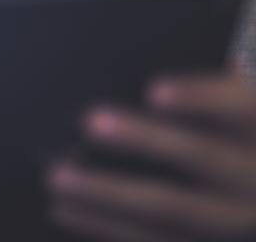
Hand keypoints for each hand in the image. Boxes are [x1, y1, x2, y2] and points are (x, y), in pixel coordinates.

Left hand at [46, 61, 255, 240]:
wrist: (254, 189)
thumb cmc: (236, 129)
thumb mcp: (239, 102)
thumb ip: (209, 88)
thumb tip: (151, 68)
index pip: (241, 107)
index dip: (200, 98)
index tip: (154, 89)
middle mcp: (255, 175)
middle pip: (203, 157)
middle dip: (145, 140)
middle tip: (90, 121)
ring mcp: (237, 219)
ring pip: (174, 209)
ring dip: (110, 194)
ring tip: (57, 176)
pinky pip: (157, 240)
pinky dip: (105, 227)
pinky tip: (64, 209)